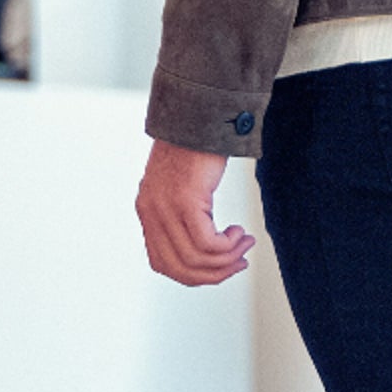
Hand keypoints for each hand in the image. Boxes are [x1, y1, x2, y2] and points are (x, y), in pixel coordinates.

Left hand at [137, 139, 251, 285]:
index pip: (163, 264)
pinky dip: (228, 246)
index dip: (193, 275)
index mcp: (148, 213)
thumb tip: (203, 247)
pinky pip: (207, 243)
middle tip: (238, 262)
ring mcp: (166, 208)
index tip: (218, 267)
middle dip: (214, 274)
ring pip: (196, 259)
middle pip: (180, 268)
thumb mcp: (180, 187)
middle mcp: (152, 213)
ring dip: (227, 259)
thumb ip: (181, 215)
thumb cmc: (194, 148)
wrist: (197, 116)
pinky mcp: (185, 201)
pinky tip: (238, 232)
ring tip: (244, 244)